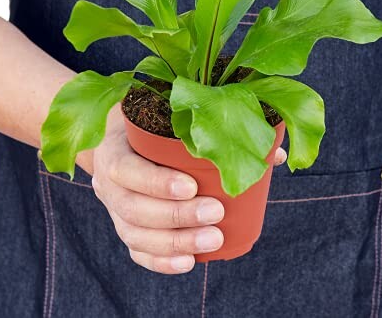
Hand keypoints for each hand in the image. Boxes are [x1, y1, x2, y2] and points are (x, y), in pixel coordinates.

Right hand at [87, 109, 286, 274]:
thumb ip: (214, 130)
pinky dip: (161, 262)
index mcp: (115, 150)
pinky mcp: (124, 229)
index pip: (127, 170)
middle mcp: (108, 185)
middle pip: (134, 208)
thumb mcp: (168, 119)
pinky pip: (137, 252)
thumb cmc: (152, 128)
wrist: (120, 142)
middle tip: (215, 213)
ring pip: (135, 235)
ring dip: (175, 242)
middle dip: (176, 216)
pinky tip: (189, 261)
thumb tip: (273, 153)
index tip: (193, 187)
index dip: (157, 183)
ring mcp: (113, 211)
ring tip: (213, 239)